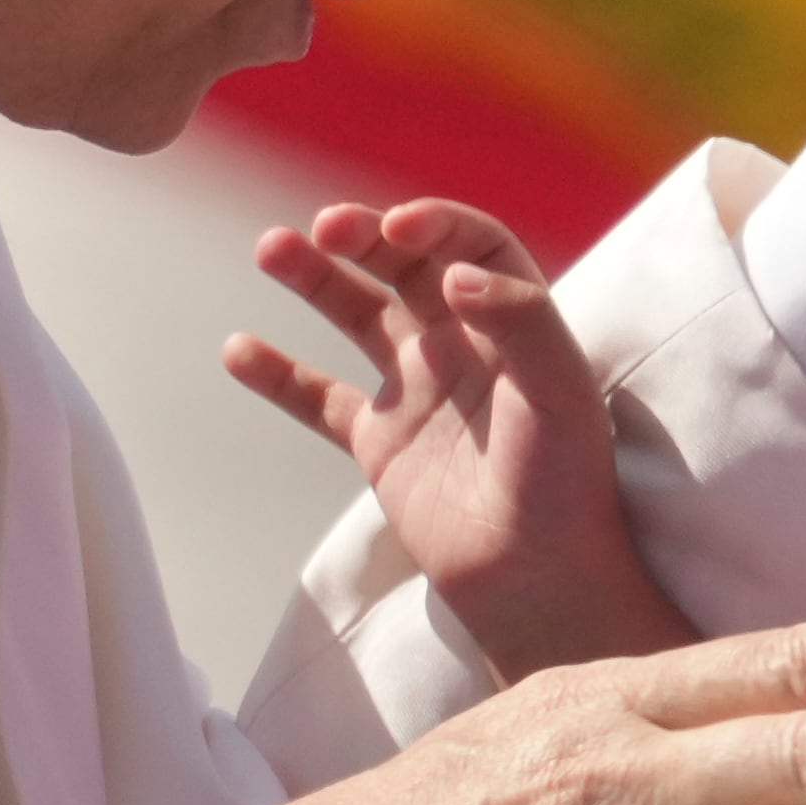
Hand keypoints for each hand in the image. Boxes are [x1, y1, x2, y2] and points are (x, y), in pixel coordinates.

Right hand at [227, 198, 691, 676]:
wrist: (539, 580)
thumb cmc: (567, 483)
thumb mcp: (562, 390)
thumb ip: (519, 320)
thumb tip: (457, 273)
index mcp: (514, 321)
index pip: (474, 244)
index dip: (437, 224)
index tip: (398, 224)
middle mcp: (464, 343)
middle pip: (408, 266)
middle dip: (366, 237)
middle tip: (326, 227)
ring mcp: (418, 390)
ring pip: (357, 314)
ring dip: (315, 278)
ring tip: (271, 247)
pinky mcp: (381, 443)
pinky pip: (319, 399)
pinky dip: (279, 374)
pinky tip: (238, 349)